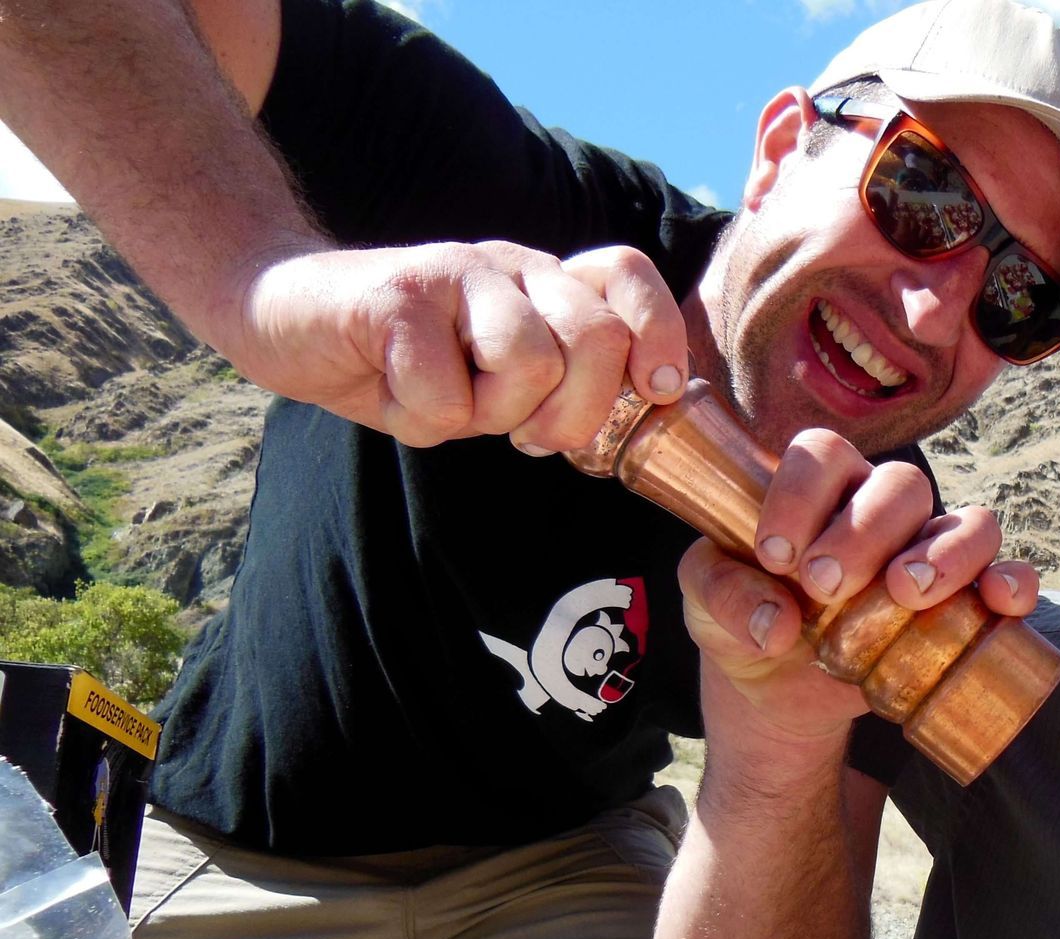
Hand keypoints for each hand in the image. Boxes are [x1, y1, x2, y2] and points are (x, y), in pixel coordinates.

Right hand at [230, 241, 686, 449]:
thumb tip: (645, 415)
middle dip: (572, 414)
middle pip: (597, 339)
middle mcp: (513, 268)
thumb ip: (565, 385)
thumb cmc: (404, 362)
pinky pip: (446, 394)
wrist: (283, 319)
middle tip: (522, 433)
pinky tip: (393, 392)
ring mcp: (456, 274)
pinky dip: (419, 419)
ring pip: (530, 364)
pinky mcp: (398, 297)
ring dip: (487, 414)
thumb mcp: (498, 380)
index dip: (658, 337)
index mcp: (546, 284)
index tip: (655, 392)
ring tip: (445, 401)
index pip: (629, 277)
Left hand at [679, 427, 1036, 745]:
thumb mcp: (704, 604)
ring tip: (905, 593)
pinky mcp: (963, 605)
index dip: (802, 492)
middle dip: (865, 531)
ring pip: (967, 521)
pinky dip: (1012, 583)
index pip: (823, 453)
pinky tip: (998, 601)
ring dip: (944, 552)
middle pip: (901, 484)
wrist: (772, 692)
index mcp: (818, 488)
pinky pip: (1008, 576)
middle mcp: (881, 510)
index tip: (775, 554)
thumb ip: (722, 596)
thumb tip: (778, 623)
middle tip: (825, 586)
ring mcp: (929, 553)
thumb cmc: (742, 621)